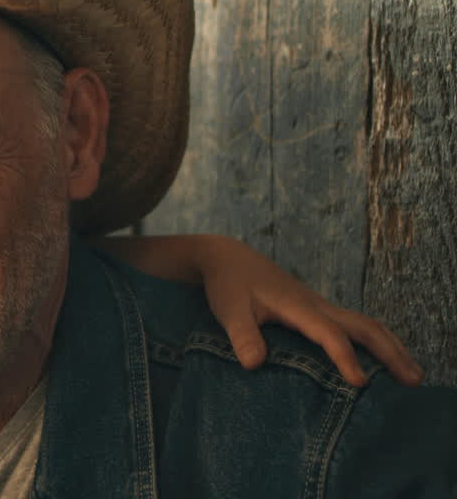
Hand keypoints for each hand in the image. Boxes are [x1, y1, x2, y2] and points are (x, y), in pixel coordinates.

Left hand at [198, 235, 422, 386]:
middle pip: (363, 326)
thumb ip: (242, 335)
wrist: (228, 257)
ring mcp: (319, 305)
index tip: (360, 383)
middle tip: (414, 381)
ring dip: (390, 346)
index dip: (344, 357)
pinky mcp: (316, 309)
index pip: (329, 333)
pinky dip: (376, 341)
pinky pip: (354, 324)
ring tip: (413, 374)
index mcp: (297, 306)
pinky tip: (383, 359)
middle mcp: (316, 305)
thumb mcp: (229, 310)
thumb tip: (253, 364)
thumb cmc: (228, 285)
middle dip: (390, 352)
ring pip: (364, 323)